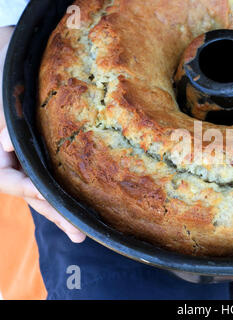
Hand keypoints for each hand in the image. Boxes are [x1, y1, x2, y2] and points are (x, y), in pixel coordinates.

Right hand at [0, 27, 84, 242]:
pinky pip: (53, 180)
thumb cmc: (8, 81)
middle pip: (33, 194)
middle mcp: (14, 161)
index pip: (10, 181)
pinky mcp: (44, 157)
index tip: (50, 200)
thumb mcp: (6, 105)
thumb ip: (7, 127)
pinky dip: (65, 194)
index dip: (29, 192)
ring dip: (61, 212)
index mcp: (0, 155)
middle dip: (55, 214)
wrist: (13, 65)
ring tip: (81, 232)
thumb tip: (6, 144)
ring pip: (44, 192)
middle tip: (78, 233)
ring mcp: (29, 161)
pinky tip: (81, 206)